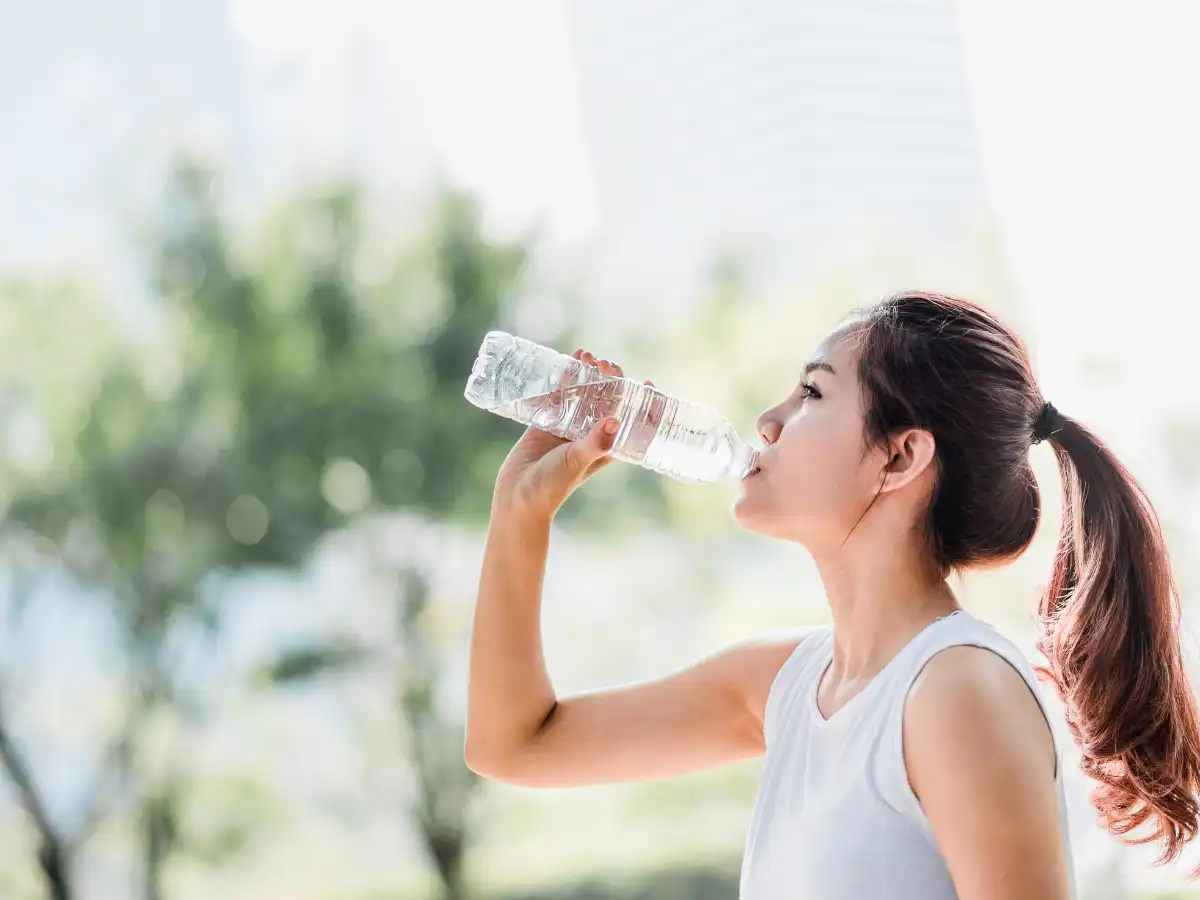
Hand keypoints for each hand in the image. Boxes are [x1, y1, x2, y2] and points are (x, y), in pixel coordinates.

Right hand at [493, 350, 650, 519]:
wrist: (518, 496)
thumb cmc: (553, 486)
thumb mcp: (577, 462)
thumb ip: (595, 443)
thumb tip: (614, 421)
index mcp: (607, 446)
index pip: (632, 421)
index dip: (643, 403)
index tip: (648, 383)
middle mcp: (590, 434)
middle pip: (608, 400)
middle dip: (610, 379)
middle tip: (604, 364)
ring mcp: (569, 426)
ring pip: (584, 393)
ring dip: (587, 373)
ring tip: (585, 355)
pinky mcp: (547, 421)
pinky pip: (559, 394)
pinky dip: (564, 378)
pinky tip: (566, 361)